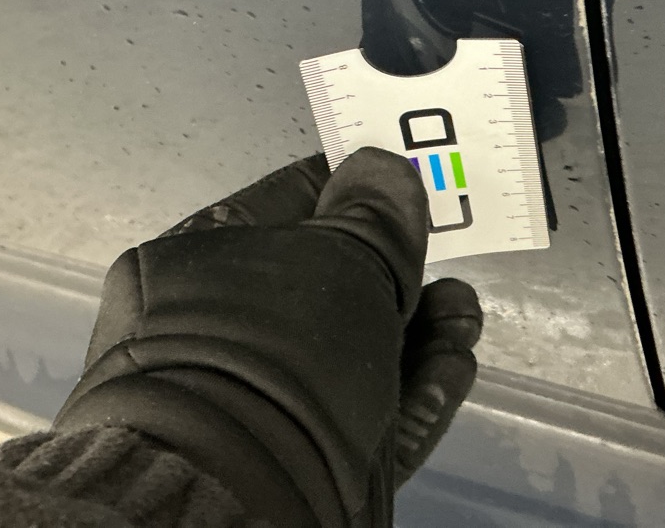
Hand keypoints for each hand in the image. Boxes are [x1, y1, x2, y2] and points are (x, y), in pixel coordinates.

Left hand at [53, 148, 483, 527]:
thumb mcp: (341, 259)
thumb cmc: (277, 350)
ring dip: (422, 330)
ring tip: (463, 317)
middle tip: (447, 263)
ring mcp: (259, 398)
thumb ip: (375, 214)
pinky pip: (366, 411)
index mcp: (201, 260)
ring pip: (356, 350)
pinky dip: (415, 388)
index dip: (355, 188)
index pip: (287, 201)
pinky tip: (456, 364)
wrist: (242, 499)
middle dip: (402, 271)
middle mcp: (222, 327)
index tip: (409, 185)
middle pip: (329, 282)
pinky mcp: (300, 458)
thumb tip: (383, 170)